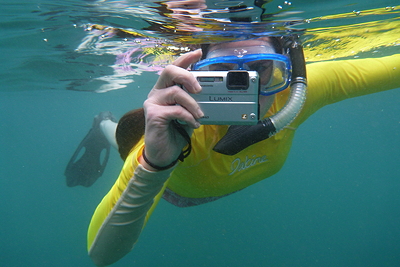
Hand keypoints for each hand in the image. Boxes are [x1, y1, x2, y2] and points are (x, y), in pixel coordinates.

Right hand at [140, 49, 203, 170]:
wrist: (163, 154)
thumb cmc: (175, 132)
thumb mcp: (187, 113)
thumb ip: (192, 101)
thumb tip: (208, 93)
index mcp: (164, 89)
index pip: (173, 68)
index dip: (185, 59)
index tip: (198, 53)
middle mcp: (156, 93)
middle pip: (169, 71)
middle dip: (187, 76)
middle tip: (199, 89)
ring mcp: (153, 103)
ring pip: (176, 92)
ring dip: (193, 104)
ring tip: (200, 116)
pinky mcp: (153, 115)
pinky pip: (176, 110)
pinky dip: (188, 117)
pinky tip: (193, 125)